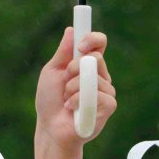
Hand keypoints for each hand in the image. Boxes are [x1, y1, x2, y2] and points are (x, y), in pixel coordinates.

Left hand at [34, 26, 115, 149]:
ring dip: (72, 88)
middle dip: (73, 69)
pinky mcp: (109, 106)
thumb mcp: (52, 72)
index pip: (100, 43)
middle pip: (96, 58)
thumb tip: (71, 29)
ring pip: (93, 77)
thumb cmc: (50, 101)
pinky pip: (97, 94)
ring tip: (67, 100)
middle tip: (65, 82)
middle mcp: (100, 75)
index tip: (80, 45)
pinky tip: (73, 109)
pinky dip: (78, 100)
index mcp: (88, 65)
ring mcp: (106, 91)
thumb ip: (63, 53)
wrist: (50, 128)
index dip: (93, 39)